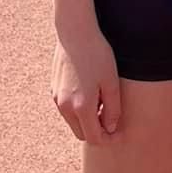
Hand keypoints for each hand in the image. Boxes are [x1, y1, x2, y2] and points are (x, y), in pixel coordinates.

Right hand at [51, 20, 122, 142]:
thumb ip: (113, 109)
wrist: (75, 33)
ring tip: (102, 102)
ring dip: (87, 120)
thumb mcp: (111, 82)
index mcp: (81, 107)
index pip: (94, 138)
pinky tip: (90, 92)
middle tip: (111, 118)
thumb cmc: (97, 55)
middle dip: (97, 131)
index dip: (108, 140)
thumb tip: (111, 128)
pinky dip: (78, 110)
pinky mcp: (53, 90)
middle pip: (81, 133)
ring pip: (73, 122)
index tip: (118, 134)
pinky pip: (66, 109)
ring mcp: (56, 99)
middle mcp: (65, 107)